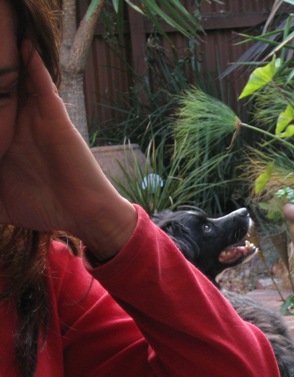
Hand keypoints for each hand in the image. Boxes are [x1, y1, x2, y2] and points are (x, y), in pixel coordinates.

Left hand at [0, 42, 135, 258]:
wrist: (83, 214)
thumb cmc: (44, 208)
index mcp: (4, 141)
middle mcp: (18, 124)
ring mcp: (37, 118)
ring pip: (16, 81)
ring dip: (5, 60)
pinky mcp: (55, 118)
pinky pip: (43, 86)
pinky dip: (32, 64)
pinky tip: (21, 43)